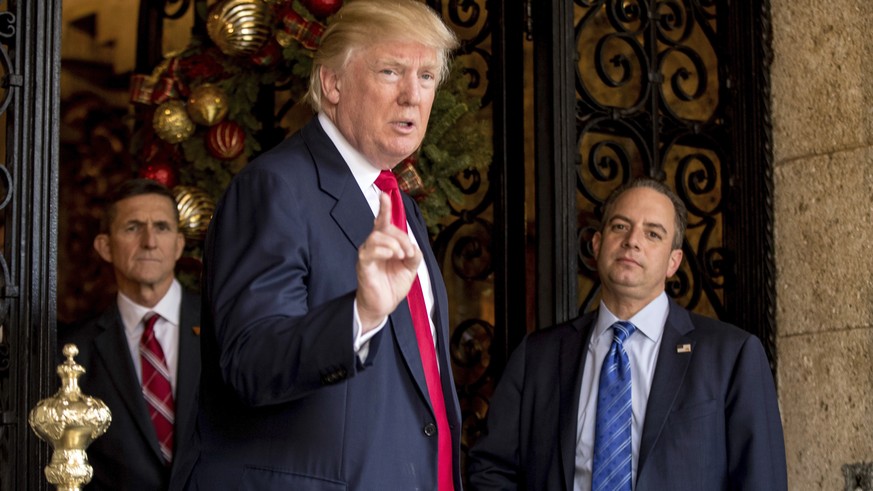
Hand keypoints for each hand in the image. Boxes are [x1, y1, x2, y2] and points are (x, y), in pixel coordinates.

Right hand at [356, 193, 422, 332]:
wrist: (383, 306)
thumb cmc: (392, 285)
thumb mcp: (410, 269)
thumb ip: (414, 256)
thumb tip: (413, 248)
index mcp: (384, 244)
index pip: (382, 222)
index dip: (384, 208)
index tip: (385, 195)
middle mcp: (373, 246)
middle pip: (385, 229)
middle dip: (401, 237)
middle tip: (409, 253)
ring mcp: (367, 255)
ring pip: (376, 237)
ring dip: (394, 243)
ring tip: (401, 256)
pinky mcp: (363, 266)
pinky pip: (369, 251)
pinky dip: (383, 250)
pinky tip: (393, 256)